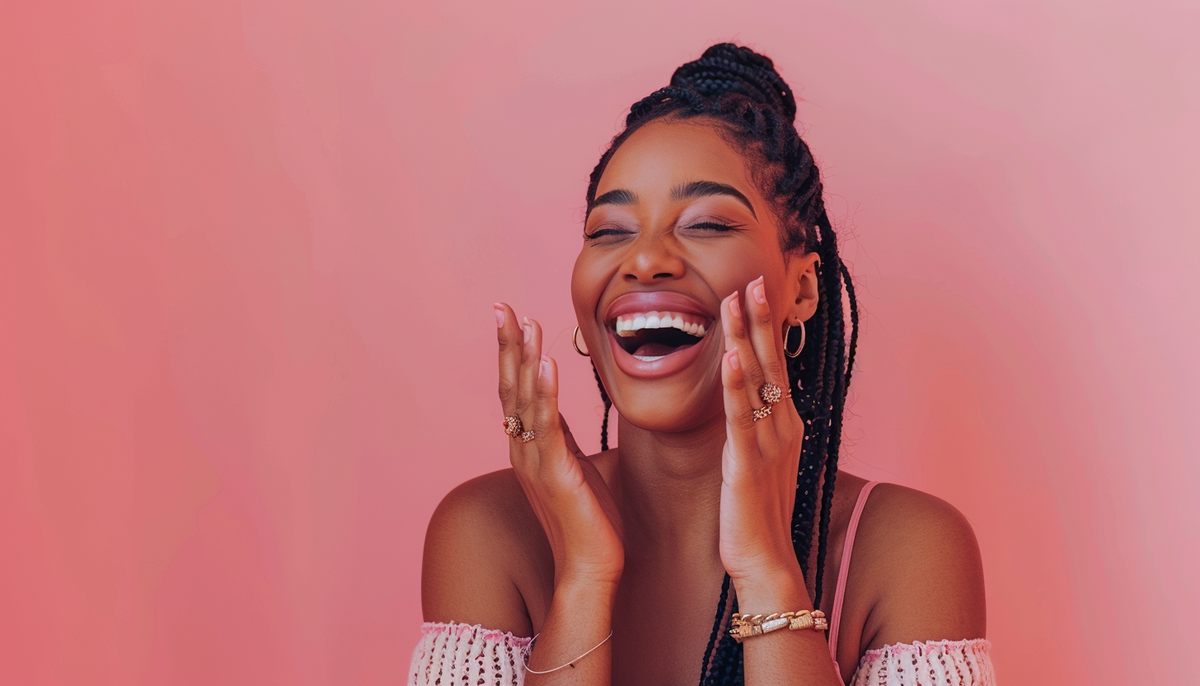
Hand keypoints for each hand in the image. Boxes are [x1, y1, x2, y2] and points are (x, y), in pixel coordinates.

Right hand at [494, 304, 624, 589]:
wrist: (591, 568)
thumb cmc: (590, 520)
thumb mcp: (578, 466)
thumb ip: (569, 438)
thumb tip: (573, 415)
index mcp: (531, 446)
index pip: (516, 389)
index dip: (511, 352)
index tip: (509, 315)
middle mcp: (525, 450)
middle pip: (510, 387)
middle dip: (507, 345)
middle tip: (502, 307)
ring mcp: (536, 462)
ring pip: (523, 401)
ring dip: (523, 359)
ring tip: (524, 323)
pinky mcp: (556, 474)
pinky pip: (547, 427)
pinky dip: (544, 393)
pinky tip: (546, 364)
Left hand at [716, 278, 806, 585]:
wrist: (767, 563)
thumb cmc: (759, 514)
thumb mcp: (760, 460)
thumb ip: (756, 427)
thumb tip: (749, 401)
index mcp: (785, 425)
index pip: (775, 365)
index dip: (765, 327)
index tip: (754, 290)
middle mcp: (783, 428)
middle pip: (772, 362)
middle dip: (760, 319)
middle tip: (751, 279)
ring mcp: (768, 444)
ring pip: (758, 380)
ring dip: (748, 337)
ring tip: (738, 301)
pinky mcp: (747, 464)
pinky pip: (741, 417)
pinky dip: (737, 384)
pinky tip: (732, 356)